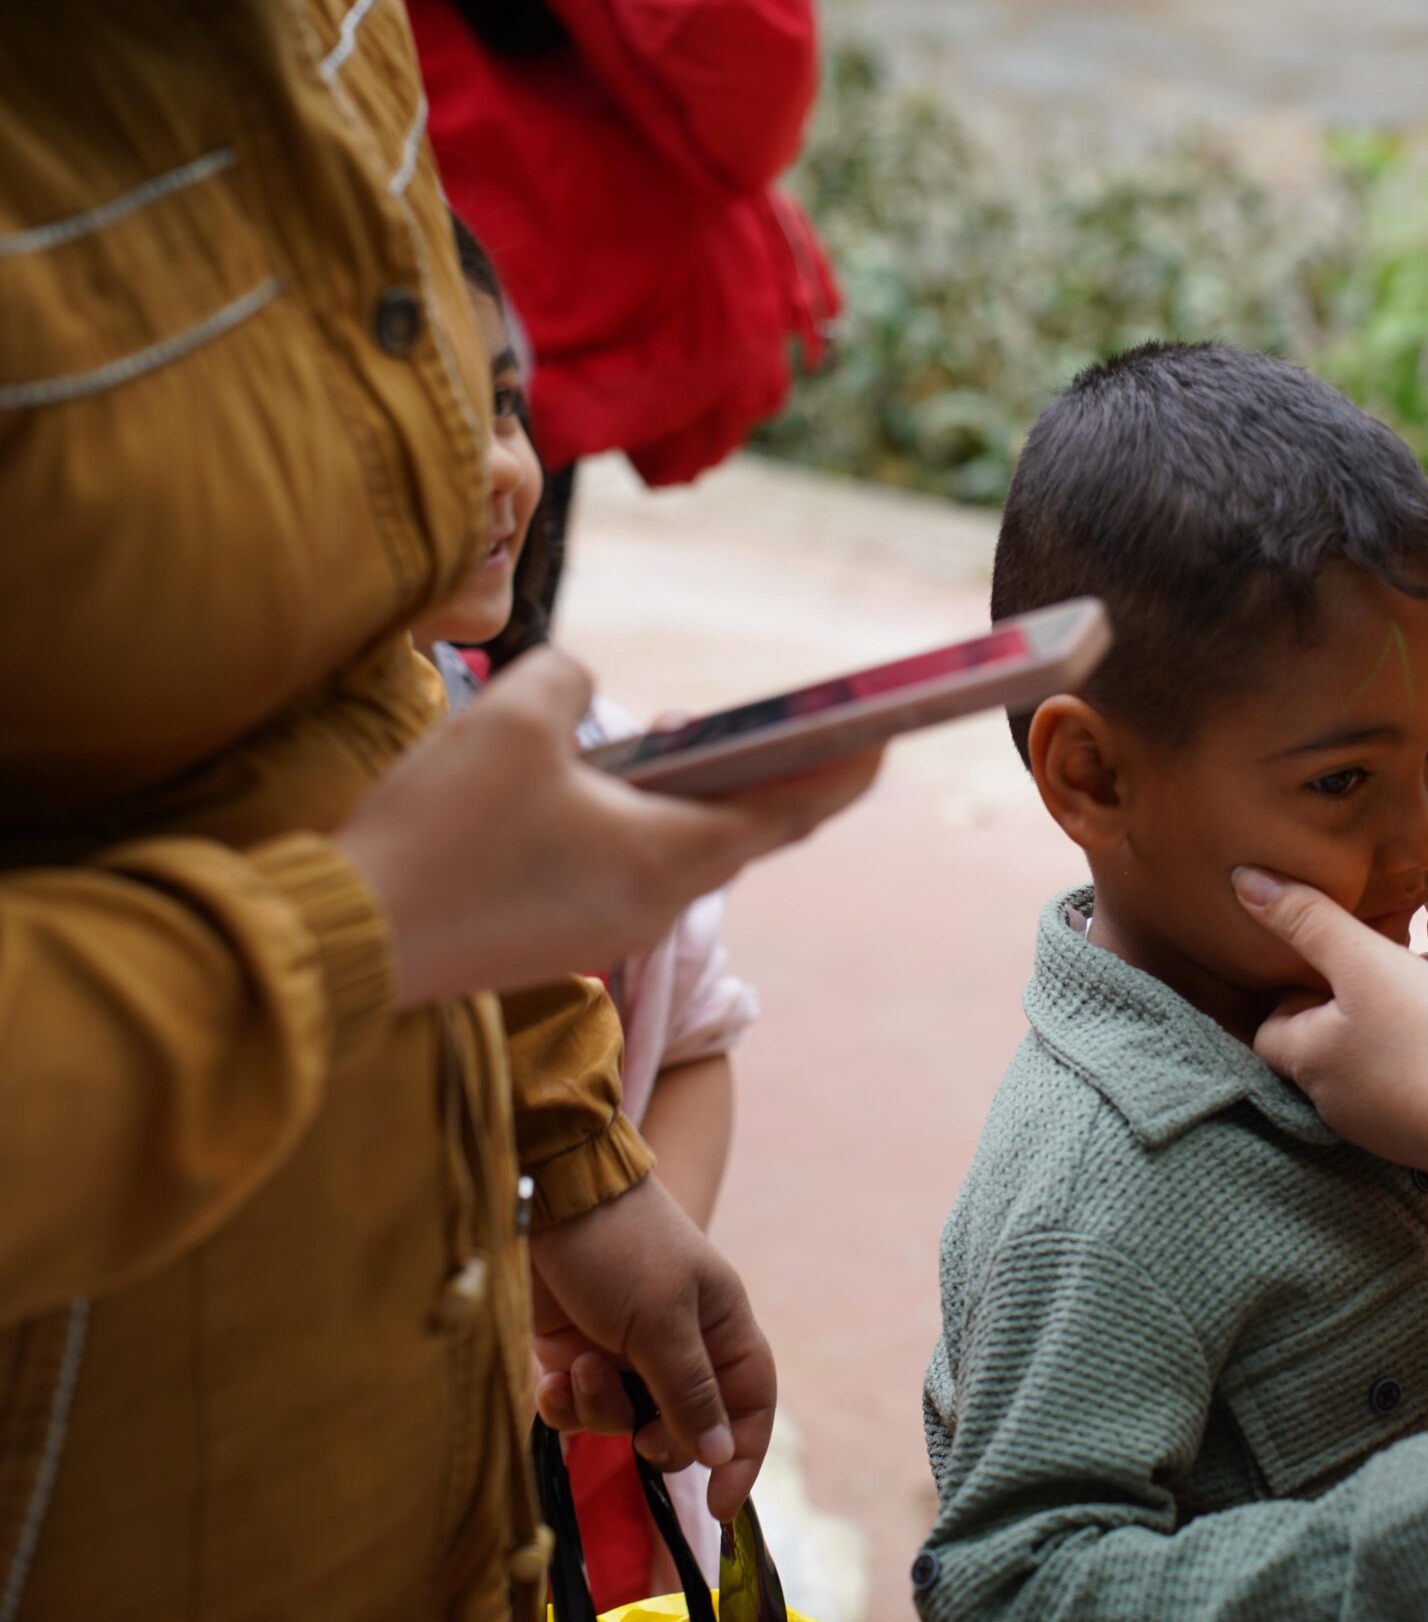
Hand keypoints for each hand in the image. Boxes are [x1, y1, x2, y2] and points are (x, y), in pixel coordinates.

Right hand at [338, 648, 881, 1007]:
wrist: (349, 938)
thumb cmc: (441, 830)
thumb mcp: (514, 719)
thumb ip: (571, 680)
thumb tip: (580, 689)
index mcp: (671, 858)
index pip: (790, 814)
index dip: (843, 771)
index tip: (883, 735)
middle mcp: (654, 906)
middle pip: (737, 834)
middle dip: (761, 774)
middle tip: (775, 722)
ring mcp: (606, 932)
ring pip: (675, 854)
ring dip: (686, 798)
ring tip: (670, 738)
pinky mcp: (558, 941)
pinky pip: (622, 874)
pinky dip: (633, 827)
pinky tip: (594, 788)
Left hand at [527, 1175, 776, 1520]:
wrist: (548, 1198)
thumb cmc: (623, 1246)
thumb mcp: (663, 1319)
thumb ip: (690, 1392)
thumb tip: (719, 1457)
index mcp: (721, 1329)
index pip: (750, 1405)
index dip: (741, 1457)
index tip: (722, 1508)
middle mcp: (677, 1347)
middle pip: (684, 1428)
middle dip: (656, 1438)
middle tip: (638, 1433)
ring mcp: (623, 1354)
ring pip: (622, 1422)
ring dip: (599, 1407)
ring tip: (581, 1365)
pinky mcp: (574, 1356)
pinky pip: (576, 1410)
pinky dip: (563, 1403)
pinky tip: (552, 1375)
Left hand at [1234, 865, 1427, 1177]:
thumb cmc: (1426, 1038)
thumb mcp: (1365, 962)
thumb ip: (1309, 920)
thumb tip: (1245, 882)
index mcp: (1305, 1059)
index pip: (1269, 1023)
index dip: (1290, 986)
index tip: (1320, 958)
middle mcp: (1328, 1097)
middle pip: (1319, 1036)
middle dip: (1343, 997)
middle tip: (1374, 961)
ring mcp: (1372, 1120)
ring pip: (1364, 1053)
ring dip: (1383, 1019)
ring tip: (1418, 983)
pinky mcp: (1414, 1129)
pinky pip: (1400, 1076)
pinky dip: (1412, 1046)